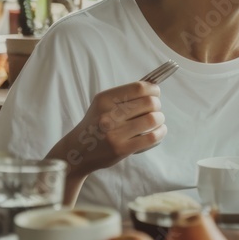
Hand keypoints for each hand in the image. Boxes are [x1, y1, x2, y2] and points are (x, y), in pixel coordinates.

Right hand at [50, 81, 166, 178]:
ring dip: (160, 119)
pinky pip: (151, 137)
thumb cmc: (96, 125)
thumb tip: (154, 87)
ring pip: (152, 119)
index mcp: (104, 99)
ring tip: (156, 121)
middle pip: (149, 102)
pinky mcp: (121, 149)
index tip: (155, 94)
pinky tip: (158, 132)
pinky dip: (160, 132)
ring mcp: (114, 133)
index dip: (153, 90)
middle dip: (157, 105)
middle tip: (154, 110)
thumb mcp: (103, 105)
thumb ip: (125, 96)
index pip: (139, 88)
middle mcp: (108, 115)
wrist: (78, 152)